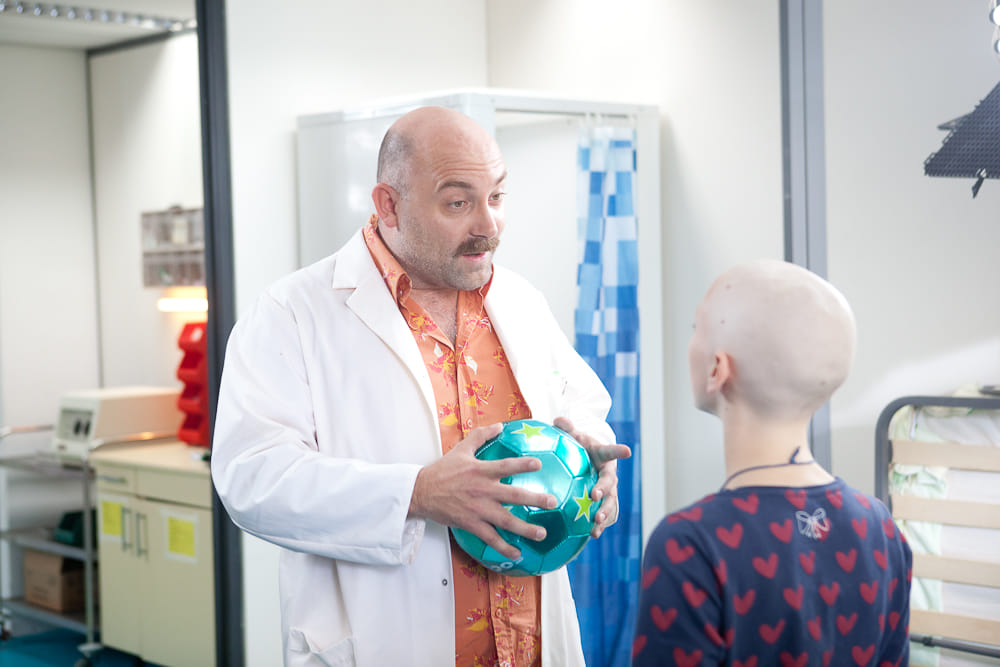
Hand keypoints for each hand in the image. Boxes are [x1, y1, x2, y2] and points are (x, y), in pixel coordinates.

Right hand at [408, 424, 557, 559]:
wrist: (422, 492)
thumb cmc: (443, 470)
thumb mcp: (461, 449)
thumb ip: (481, 436)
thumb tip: (500, 426)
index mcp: (481, 470)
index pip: (506, 466)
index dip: (522, 465)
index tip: (539, 465)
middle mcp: (482, 490)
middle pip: (513, 496)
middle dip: (534, 499)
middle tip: (553, 502)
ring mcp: (477, 509)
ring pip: (505, 521)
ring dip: (525, 528)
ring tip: (541, 533)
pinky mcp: (471, 524)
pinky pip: (490, 538)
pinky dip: (503, 547)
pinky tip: (517, 553)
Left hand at [554, 416, 630, 538]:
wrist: (590, 461)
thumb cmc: (582, 447)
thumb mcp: (575, 436)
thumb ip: (567, 428)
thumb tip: (557, 419)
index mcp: (603, 457)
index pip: (611, 452)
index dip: (618, 451)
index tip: (627, 451)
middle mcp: (610, 475)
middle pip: (611, 485)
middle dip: (605, 492)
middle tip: (596, 497)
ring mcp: (609, 491)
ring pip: (610, 504)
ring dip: (604, 515)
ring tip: (595, 528)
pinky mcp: (604, 503)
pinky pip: (605, 516)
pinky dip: (600, 525)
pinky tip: (592, 536)